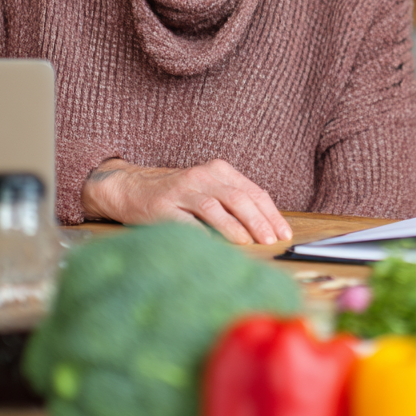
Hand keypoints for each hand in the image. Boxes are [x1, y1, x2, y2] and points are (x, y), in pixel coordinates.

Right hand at [81, 158, 292, 245]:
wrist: (132, 188)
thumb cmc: (178, 194)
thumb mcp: (209, 189)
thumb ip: (233, 202)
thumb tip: (265, 228)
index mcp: (220, 170)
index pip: (253, 191)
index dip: (271, 213)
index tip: (283, 232)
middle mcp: (203, 176)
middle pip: (239, 197)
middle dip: (258, 220)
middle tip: (271, 240)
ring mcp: (183, 190)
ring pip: (216, 206)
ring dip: (236, 226)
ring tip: (250, 242)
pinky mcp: (164, 206)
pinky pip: (188, 221)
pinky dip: (205, 232)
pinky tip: (218, 244)